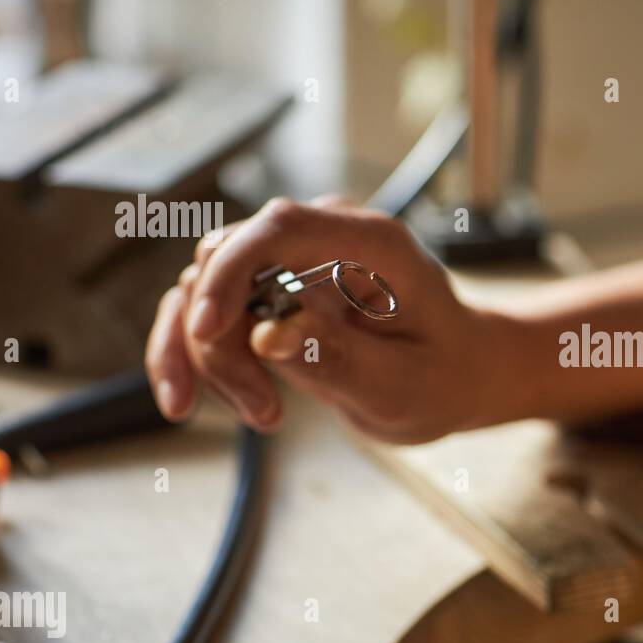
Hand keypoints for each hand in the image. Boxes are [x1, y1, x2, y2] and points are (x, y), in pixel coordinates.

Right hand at [145, 197, 504, 442]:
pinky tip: (189, 402)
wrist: (454, 377)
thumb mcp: (404, 384)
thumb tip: (269, 337)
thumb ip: (341, 359)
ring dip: (208, 358)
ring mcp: (289, 260)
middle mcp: (322, 238)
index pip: (279, 227)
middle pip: (228, 262)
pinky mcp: (266, 290)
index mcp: (370, 242)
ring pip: (202, 289)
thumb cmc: (441, 378)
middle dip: (220, 341)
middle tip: (263, 411)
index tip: (207, 332)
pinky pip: (204, 313)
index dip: (231, 272)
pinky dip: (191, 356)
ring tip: (262, 415)